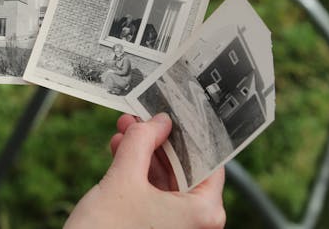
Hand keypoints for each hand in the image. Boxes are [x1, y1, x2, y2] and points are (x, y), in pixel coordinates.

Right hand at [64, 113, 225, 228]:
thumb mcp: (123, 178)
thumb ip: (141, 142)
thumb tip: (157, 121)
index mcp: (204, 212)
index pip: (207, 159)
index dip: (187, 132)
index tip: (173, 112)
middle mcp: (197, 222)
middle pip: (184, 167)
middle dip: (158, 140)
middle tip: (140, 119)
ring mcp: (177, 227)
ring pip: (167, 179)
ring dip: (145, 153)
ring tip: (124, 131)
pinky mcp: (158, 228)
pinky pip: (155, 194)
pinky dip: (139, 173)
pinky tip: (121, 152)